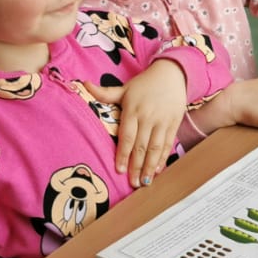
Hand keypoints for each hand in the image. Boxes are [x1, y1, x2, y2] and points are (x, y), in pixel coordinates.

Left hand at [82, 60, 187, 187]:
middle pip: (141, 145)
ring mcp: (162, 121)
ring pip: (155, 147)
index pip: (127, 136)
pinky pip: (167, 144)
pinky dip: (162, 158)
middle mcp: (148, 117)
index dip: (123, 154)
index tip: (120, 170)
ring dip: (149, 166)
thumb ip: (105, 93)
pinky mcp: (174, 123)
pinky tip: (157, 170)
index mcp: (133, 109)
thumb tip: (83, 85)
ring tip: (144, 182)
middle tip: (132, 183)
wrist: (172, 73)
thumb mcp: (125, 88)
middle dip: (136, 166)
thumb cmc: (144, 83)